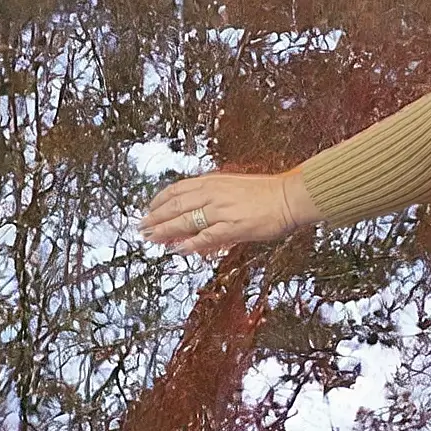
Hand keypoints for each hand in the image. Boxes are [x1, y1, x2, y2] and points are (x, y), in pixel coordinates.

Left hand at [139, 170, 319, 253]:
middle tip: (142, 229)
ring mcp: (221, 210)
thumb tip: (201, 212)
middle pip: (175, 205)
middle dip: (155, 218)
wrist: (289, 197)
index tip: (149, 210)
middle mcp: (212, 194)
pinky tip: (178, 249)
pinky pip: (205, 236)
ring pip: (185, 220)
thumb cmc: (268, 193)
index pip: (177, 189)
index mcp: (212, 181)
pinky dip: (190, 243)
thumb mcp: (235, 187)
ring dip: (165, 231)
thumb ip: (216, 197)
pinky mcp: (233, 226)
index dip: (159, 200)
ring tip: (152, 239)